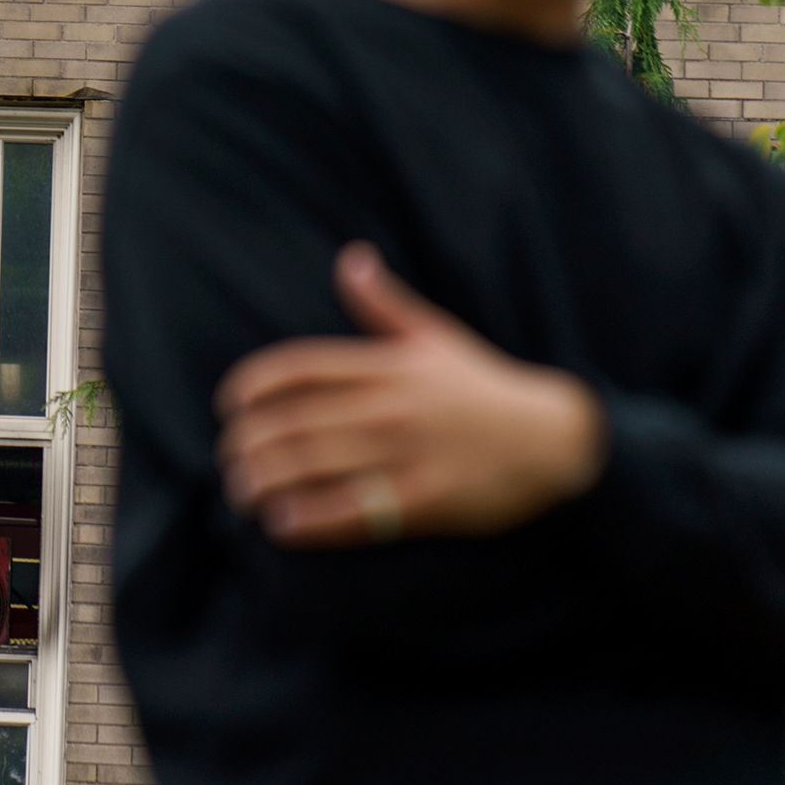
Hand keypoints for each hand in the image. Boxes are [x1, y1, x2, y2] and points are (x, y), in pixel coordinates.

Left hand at [217, 243, 606, 549]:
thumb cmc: (485, 386)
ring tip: (242, 494)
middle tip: (228, 460)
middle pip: (297, 423)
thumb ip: (384, 304)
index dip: (255, 385)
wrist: (556, 438)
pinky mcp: (429, 499)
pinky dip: (313, 519)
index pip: (300, 368)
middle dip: (251, 444)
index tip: (229, 404)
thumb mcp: (435, 336)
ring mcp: (409, 454)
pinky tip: (283, 526)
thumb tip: (352, 258)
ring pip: (318, 466)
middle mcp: (391, 407)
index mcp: (386, 366)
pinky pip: (358, 510)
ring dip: (269, 482)